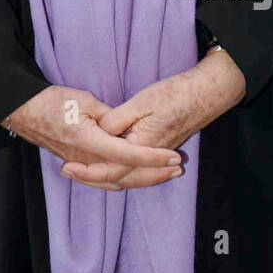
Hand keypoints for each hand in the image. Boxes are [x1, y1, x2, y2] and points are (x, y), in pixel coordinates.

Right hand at [3, 84, 182, 190]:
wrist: (24, 111)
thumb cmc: (53, 102)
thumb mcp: (85, 101)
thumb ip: (110, 117)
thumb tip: (127, 128)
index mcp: (90, 142)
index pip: (129, 154)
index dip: (154, 158)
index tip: (173, 157)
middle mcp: (86, 160)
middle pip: (127, 174)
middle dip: (155, 173)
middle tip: (177, 168)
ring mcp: (81, 165)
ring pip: (117, 180)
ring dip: (143, 179)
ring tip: (164, 174)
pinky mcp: (78, 165)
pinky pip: (105, 179)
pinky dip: (124, 180)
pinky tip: (135, 178)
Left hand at [77, 51, 246, 190]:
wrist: (205, 94)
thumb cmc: (173, 95)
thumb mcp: (139, 103)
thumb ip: (116, 121)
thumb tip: (98, 133)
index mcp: (142, 147)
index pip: (110, 168)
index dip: (86, 170)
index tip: (67, 166)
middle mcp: (150, 157)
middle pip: (118, 178)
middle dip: (92, 178)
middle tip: (68, 171)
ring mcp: (158, 155)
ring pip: (130, 176)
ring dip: (106, 177)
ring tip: (83, 172)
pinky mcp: (161, 150)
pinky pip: (138, 169)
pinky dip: (123, 172)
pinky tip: (112, 166)